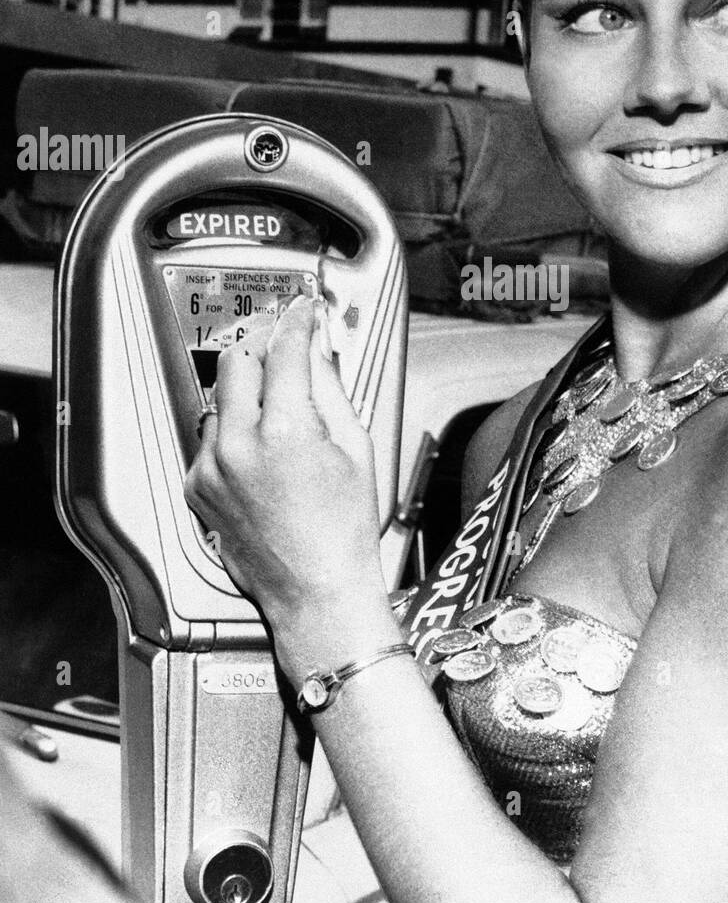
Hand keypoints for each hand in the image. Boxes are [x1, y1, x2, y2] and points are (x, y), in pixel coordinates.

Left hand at [184, 297, 383, 637]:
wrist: (317, 592)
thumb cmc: (344, 532)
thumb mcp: (356, 447)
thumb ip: (330, 388)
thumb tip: (317, 349)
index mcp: (286, 432)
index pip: (285, 349)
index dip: (298, 321)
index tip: (304, 311)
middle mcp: (238, 446)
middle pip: (239, 360)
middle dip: (264, 343)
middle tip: (287, 343)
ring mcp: (211, 468)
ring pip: (222, 397)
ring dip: (249, 388)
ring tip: (283, 407)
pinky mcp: (197, 487)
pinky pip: (211, 437)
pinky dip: (235, 429)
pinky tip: (265, 448)